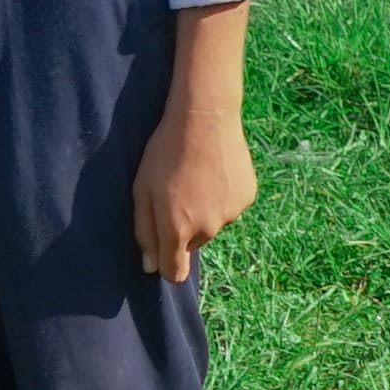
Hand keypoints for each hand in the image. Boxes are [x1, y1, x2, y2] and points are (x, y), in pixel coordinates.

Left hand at [134, 95, 257, 283]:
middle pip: (192, 244)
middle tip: (177, 193)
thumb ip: (145, 233)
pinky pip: (229, 208)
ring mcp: (231, 214)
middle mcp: (207, 228)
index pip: (174, 272)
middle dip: (183, 227)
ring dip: (204, 211)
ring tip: (198, 177)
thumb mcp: (142, 191)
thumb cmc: (165, 153)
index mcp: (177, 229)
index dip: (165, 264)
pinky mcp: (247, 198)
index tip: (161, 247)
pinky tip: (216, 172)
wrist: (205, 117)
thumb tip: (150, 267)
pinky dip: (222, 197)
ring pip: (212, 224)